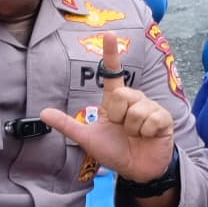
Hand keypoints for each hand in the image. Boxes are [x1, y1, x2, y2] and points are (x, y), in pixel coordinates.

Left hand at [37, 34, 177, 183]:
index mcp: (116, 101)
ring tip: (136, 135)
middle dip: (118, 116)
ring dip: (133, 129)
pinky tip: (148, 137)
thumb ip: (67, 125)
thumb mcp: (87, 138)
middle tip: (122, 129)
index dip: (111, 54)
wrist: (137, 171)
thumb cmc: (114, 151)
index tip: (109, 35)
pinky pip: (151, 119)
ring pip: (136, 110)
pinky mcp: (163, 118)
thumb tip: (43, 113)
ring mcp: (150, 108)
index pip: (113, 73)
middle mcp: (133, 99)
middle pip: (122, 95)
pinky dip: (146, 133)